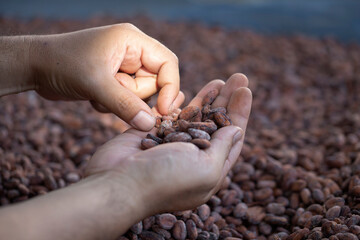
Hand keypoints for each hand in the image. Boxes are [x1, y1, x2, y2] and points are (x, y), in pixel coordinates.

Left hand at [30, 23, 179, 130]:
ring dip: (122, 102)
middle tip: (113, 94)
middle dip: (135, 96)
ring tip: (98, 94)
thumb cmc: (63, 65)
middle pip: (155, 82)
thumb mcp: (96, 84)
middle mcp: (132, 52)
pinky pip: (126, 100)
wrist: (35, 67)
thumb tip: (150, 124)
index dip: (169, 87)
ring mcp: (123, 67)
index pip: (167, 63)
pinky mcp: (114, 80)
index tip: (162, 111)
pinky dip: (112, 104)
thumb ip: (125, 105)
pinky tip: (93, 97)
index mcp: (133, 41)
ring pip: (140, 94)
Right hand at [85, 73, 251, 213]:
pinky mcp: (151, 133)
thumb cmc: (166, 179)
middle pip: (215, 124)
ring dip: (207, 98)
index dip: (240, 114)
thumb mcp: (207, 168)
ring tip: (220, 79)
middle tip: (239, 78)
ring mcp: (171, 144)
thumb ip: (223, 148)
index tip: (245, 91)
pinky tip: (187, 90)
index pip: (232, 139)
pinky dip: (178, 103)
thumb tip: (237, 130)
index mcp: (209, 170)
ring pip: (194, 117)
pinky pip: (169, 115)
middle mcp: (192, 157)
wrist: (119, 182)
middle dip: (227, 100)